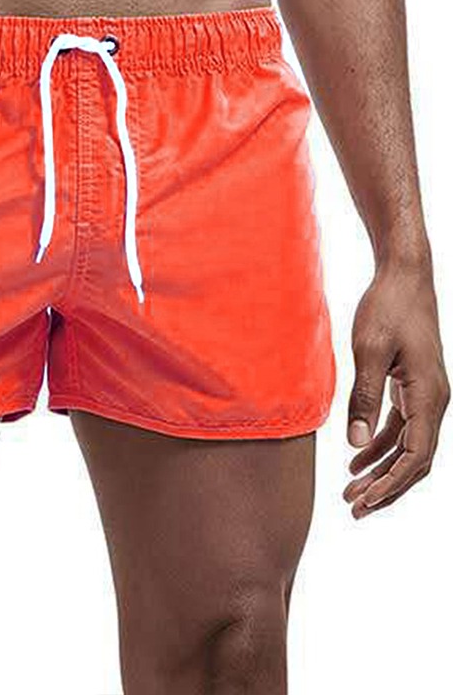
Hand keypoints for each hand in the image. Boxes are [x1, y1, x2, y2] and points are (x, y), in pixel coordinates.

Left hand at [343, 262, 448, 518]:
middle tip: (354, 509)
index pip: (416, 457)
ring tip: (351, 492)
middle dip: (387, 488)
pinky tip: (356, 461)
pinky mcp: (412, 388)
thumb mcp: (370, 351)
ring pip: (408, 448)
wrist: (403, 277)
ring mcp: (425, 396)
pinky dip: (380, 448)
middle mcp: (434, 401)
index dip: (391, 484)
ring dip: (382, 472)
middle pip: (415, 461)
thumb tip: (357, 445)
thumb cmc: (387, 309)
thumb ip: (365, 397)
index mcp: (429, 396)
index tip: (364, 502)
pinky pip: (401, 430)